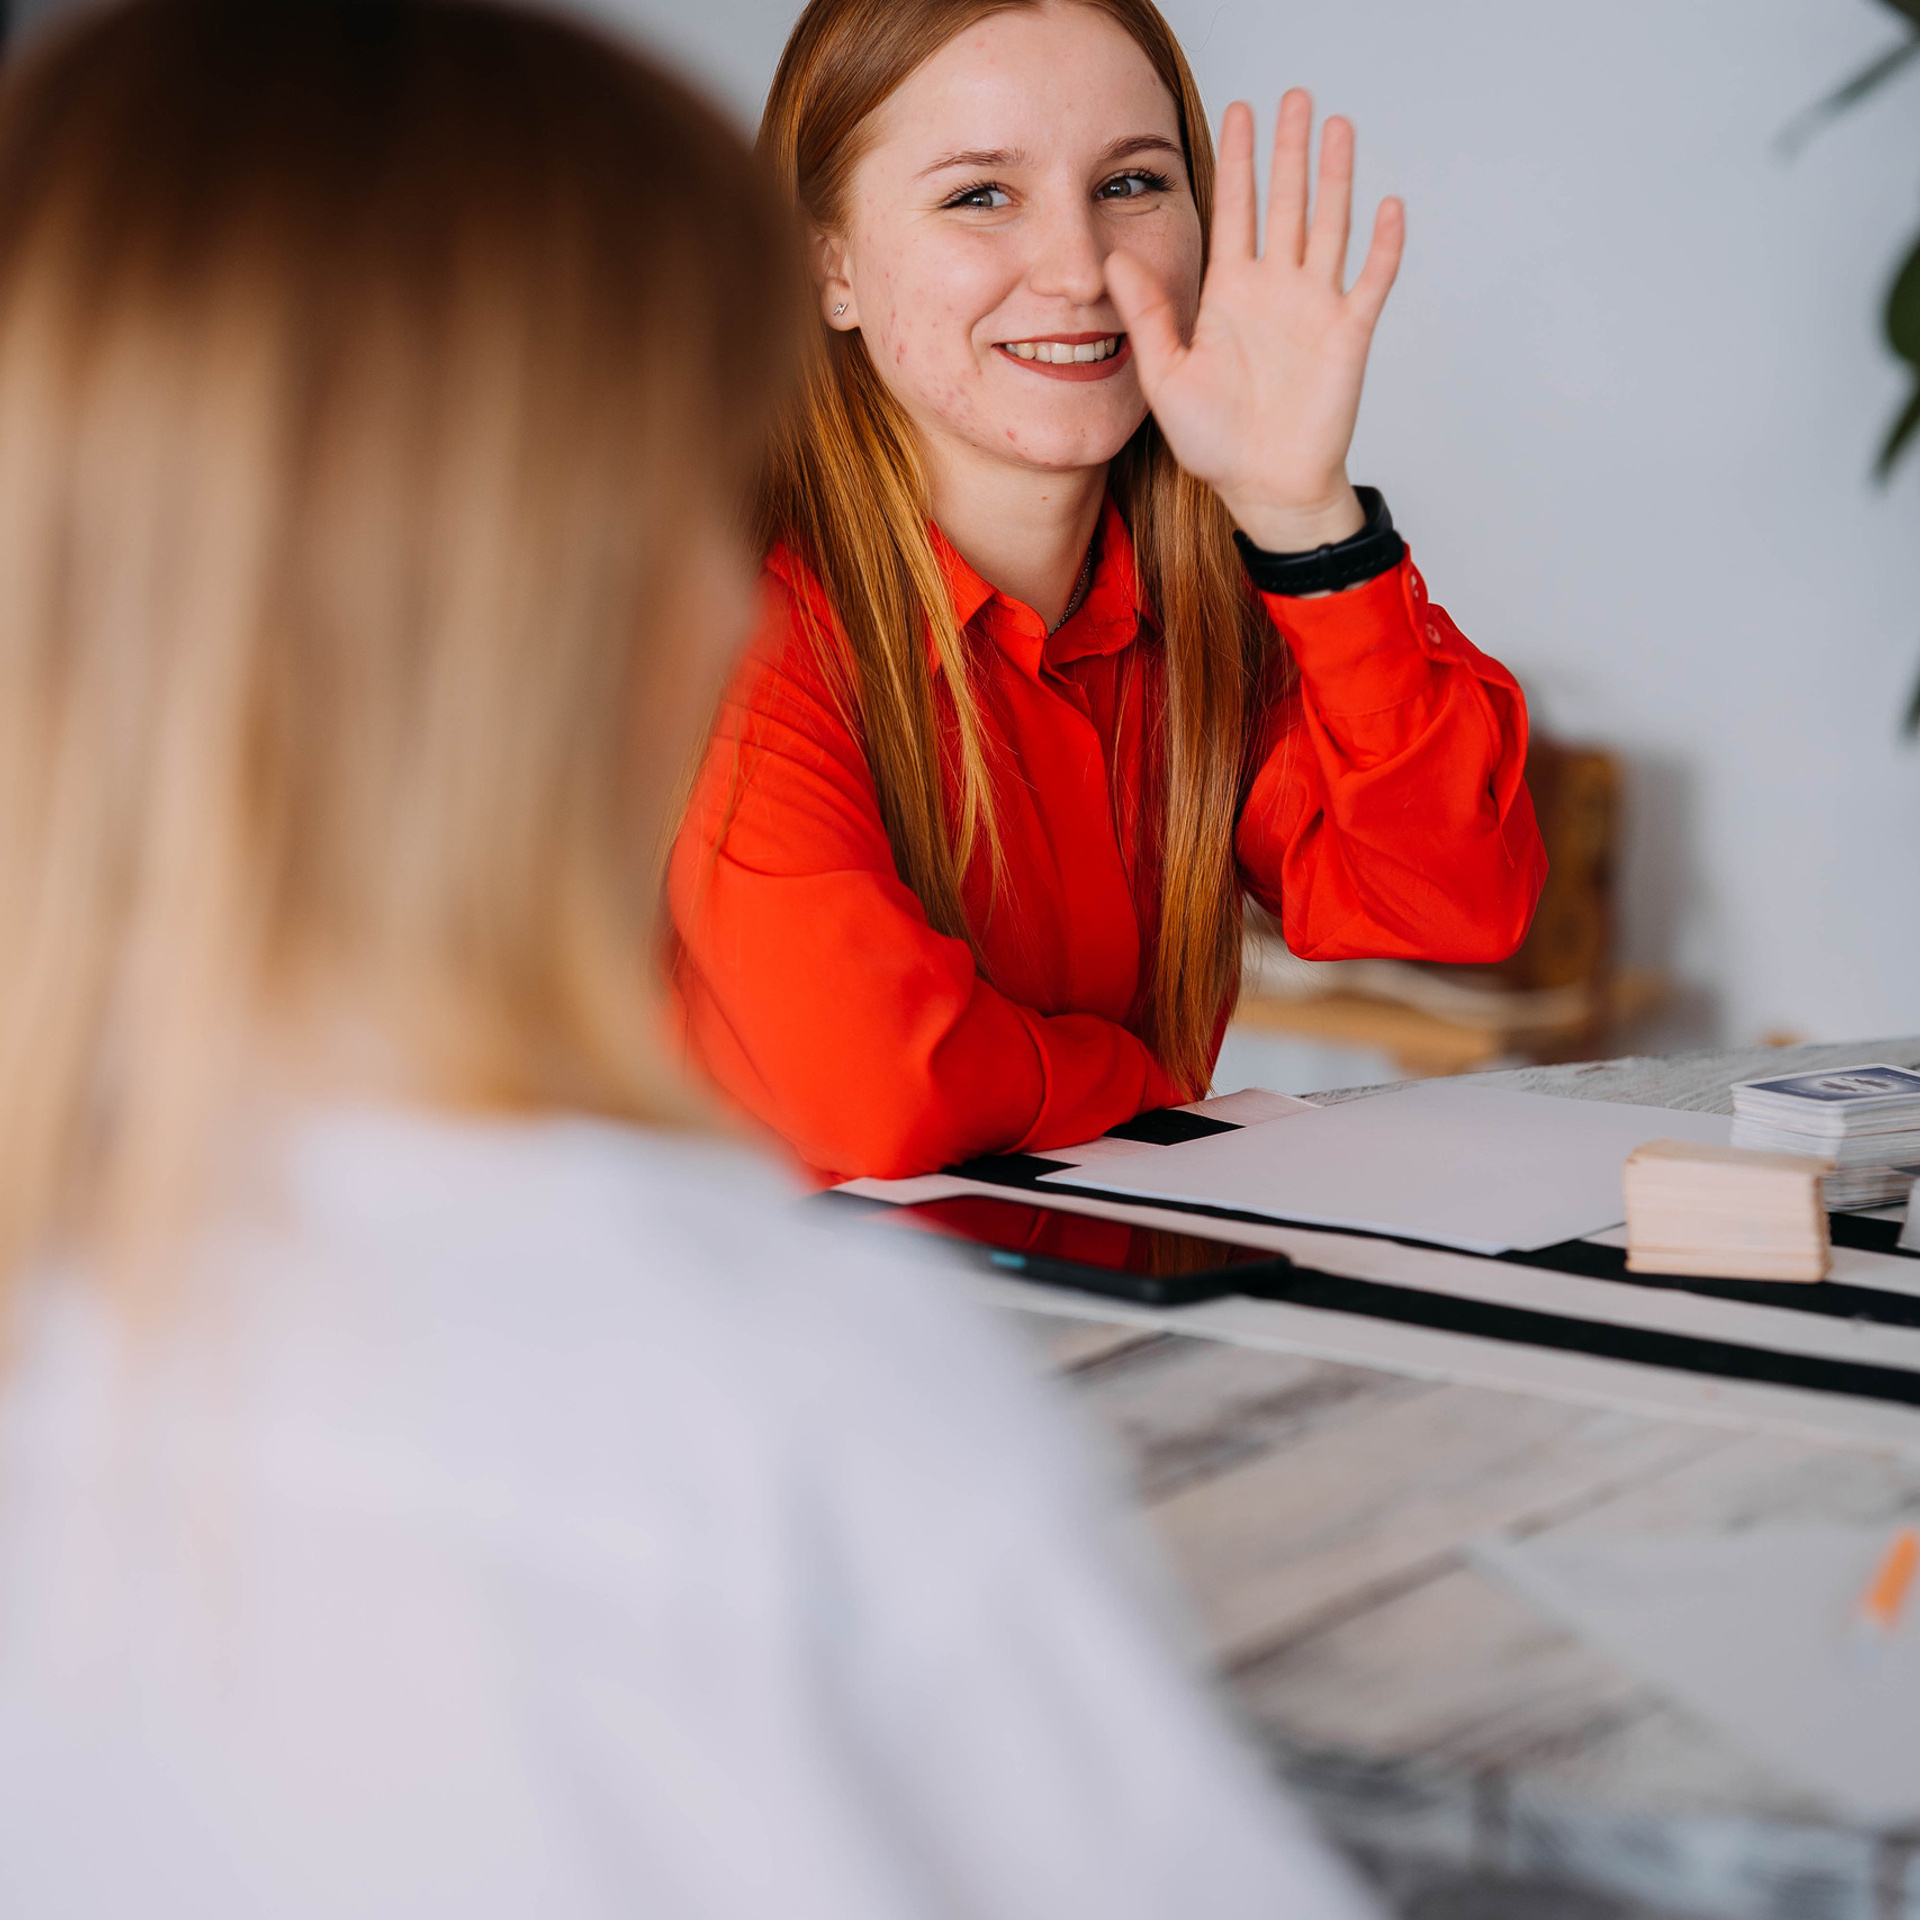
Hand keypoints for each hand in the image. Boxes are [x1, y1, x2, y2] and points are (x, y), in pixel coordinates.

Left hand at [1106, 91, 1402, 552]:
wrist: (1262, 487)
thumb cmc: (1213, 440)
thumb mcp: (1166, 374)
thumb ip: (1147, 313)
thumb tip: (1113, 259)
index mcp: (1230, 294)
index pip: (1235, 211)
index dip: (1238, 162)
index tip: (1241, 112)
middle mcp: (1275, 290)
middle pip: (1286, 203)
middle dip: (1289, 151)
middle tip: (1295, 97)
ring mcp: (1314, 308)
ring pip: (1329, 225)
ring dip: (1335, 178)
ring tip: (1336, 127)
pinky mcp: (1347, 335)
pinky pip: (1371, 281)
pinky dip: (1382, 245)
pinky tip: (1388, 206)